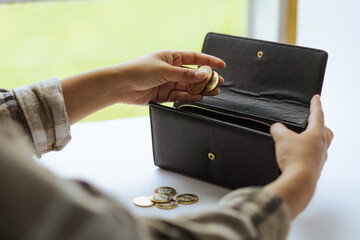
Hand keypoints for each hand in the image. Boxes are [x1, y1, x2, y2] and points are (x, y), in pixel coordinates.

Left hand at [61, 50, 225, 123]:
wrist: (121, 86)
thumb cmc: (139, 71)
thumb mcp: (164, 70)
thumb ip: (184, 75)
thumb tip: (202, 75)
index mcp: (170, 57)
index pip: (194, 58)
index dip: (208, 61)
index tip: (222, 65)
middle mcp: (170, 69)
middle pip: (192, 74)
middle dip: (206, 78)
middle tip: (219, 83)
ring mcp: (167, 82)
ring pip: (188, 86)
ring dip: (200, 89)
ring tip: (213, 92)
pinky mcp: (163, 95)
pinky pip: (180, 95)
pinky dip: (189, 97)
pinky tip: (199, 97)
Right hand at [270, 95, 332, 179]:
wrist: (299, 181)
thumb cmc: (295, 159)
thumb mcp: (281, 138)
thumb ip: (278, 129)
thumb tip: (276, 128)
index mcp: (316, 134)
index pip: (317, 115)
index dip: (315, 105)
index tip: (316, 98)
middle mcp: (321, 146)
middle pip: (325, 131)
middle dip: (320, 125)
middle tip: (312, 122)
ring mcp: (319, 158)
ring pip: (320, 145)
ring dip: (312, 141)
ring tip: (300, 140)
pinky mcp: (314, 169)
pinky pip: (313, 157)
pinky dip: (306, 153)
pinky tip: (297, 156)